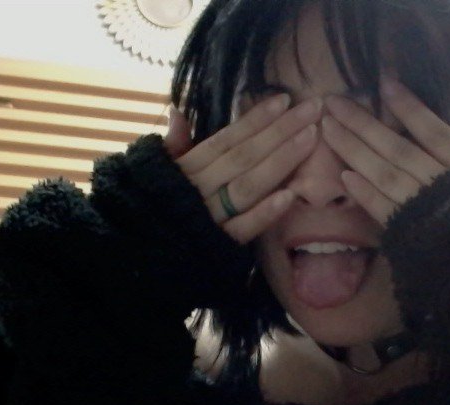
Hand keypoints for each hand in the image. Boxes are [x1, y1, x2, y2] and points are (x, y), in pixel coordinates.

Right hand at [162, 96, 323, 242]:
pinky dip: (265, 213)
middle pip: (246, 155)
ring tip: (310, 139)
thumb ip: (172, 146)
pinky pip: (244, 228)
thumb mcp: (155, 173)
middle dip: (280, 131)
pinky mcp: (219, 245)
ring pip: (248, 185)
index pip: (227, 138)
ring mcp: (210, 216)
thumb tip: (177, 112)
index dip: (256, 118)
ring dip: (280, 161)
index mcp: (188, 167)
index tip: (284, 100)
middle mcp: (201, 187)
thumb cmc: (151, 208)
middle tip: (313, 110)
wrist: (136, 259)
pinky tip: (290, 195)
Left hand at [320, 76, 449, 226]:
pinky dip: (366, 193)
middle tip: (333, 103)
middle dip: (363, 124)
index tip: (385, 84)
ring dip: (354, 150)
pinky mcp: (412, 234)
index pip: (435, 131)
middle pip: (399, 148)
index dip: (410, 108)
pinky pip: (385, 209)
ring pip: (386, 173)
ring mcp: (427, 208)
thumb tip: (431, 141)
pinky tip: (345, 176)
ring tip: (329, 130)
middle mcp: (445, 183)